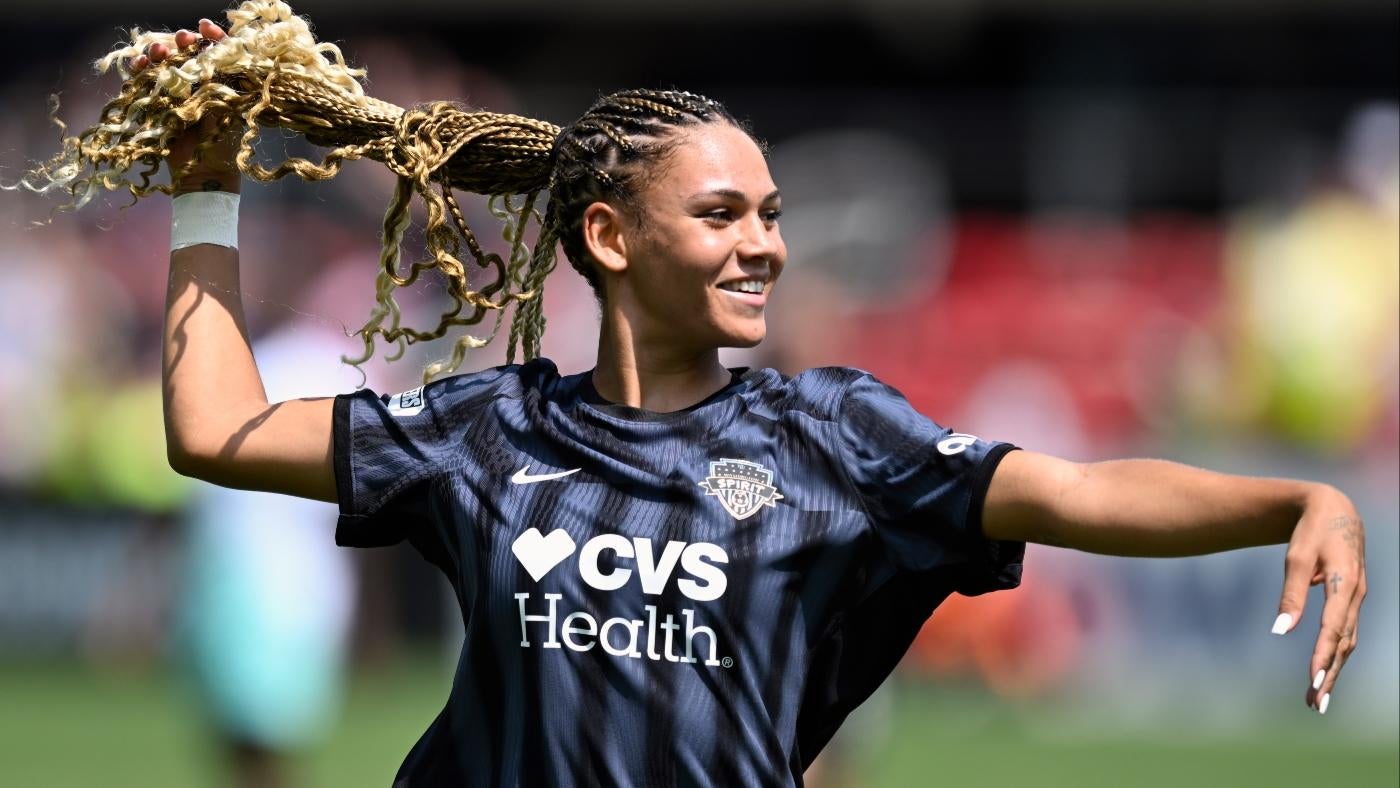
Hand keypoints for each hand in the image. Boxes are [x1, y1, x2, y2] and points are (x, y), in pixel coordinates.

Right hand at [131, 18, 240, 194]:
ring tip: (159, 52)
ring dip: (158, 52)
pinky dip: (138, 69)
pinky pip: (142, 79)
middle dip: (182, 42)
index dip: (211, 36)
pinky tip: (139, 63)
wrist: (204, 173)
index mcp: (221, 81)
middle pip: (185, 52)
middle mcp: (197, 83)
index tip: (205, 27)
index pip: (215, 50)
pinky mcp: (154, 102)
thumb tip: (215, 50)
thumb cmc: (224, 143)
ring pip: (161, 62)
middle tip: (183, 40)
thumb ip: (222, 80)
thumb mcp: (229, 107)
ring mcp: (174, 91)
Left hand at [1273, 484, 1365, 714]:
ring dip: (1334, 670)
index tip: (1314, 681)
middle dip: (1330, 675)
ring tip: (1316, 698)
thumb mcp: (1298, 557)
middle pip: (1345, 643)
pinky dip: (1335, 654)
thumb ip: (1292, 593)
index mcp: (1347, 584)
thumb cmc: (1312, 530)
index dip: (1324, 656)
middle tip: (1315, 704)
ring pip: (1347, 641)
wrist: (1334, 509)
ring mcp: (1357, 599)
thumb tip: (1280, 630)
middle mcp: (1357, 596)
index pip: (1335, 628)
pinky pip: (1345, 632)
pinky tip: (1324, 671)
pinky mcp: (1351, 600)